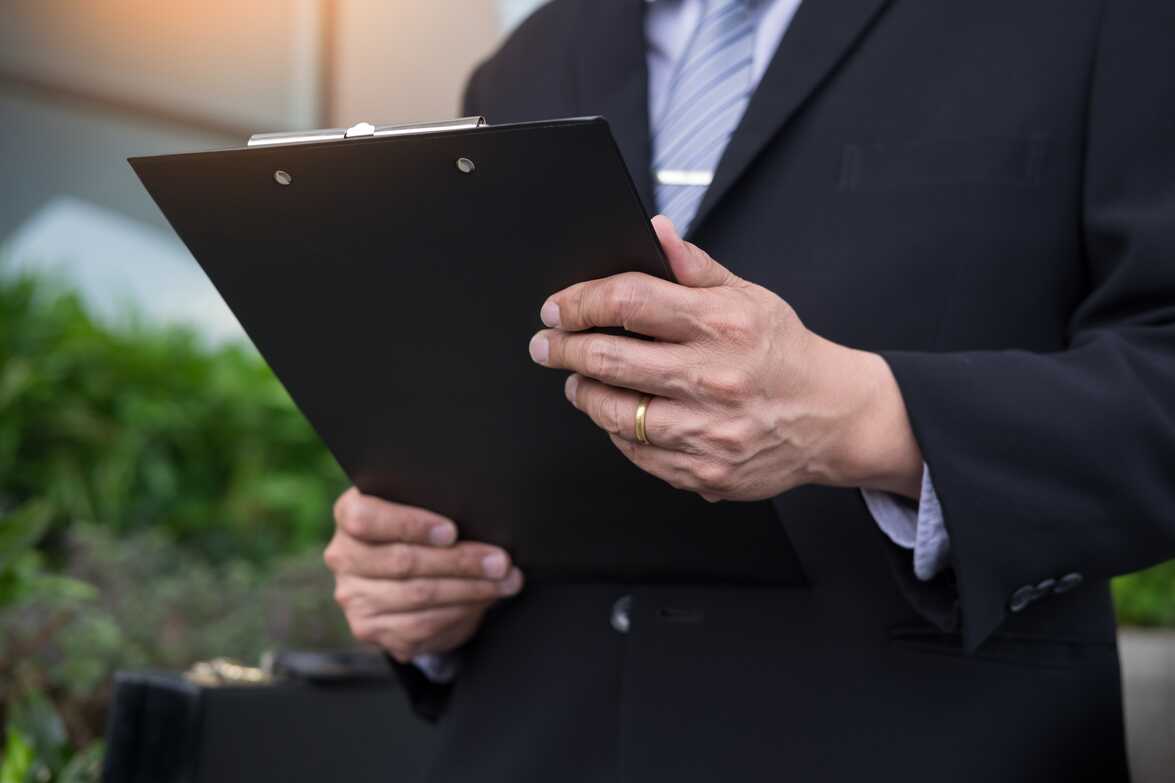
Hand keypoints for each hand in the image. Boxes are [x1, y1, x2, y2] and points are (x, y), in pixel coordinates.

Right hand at [324, 488, 523, 661]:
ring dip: (470, 590)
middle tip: (500, 561)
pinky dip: (459, 612)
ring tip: (504, 582)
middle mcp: (343, 556)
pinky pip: (420, 625)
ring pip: (417, 596)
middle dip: (460, 562)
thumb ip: (437, 505)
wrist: (406, 572)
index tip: (452, 531)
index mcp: (349, 514)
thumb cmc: (422, 528)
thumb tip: (484, 519)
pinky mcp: (369, 629)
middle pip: (402, 561)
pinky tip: (482, 601)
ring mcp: (352, 597)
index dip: (410, 524)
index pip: (365, 519)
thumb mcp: (423, 507)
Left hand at [528, 216, 922, 501]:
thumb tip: (653, 232)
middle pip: (608, 361)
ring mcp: (708, 431)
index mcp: (722, 325)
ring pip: (614, 413)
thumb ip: (694, 268)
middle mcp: (713, 378)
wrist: (833, 418)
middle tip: (547, 344)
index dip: (580, 302)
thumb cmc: (785, 353)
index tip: (558, 308)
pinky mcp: (704, 471)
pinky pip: (636, 453)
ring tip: (579, 379)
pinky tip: (618, 415)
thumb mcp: (749, 296)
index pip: (628, 302)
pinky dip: (617, 432)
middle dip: (563, 349)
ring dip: (584, 392)